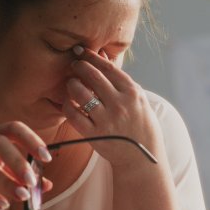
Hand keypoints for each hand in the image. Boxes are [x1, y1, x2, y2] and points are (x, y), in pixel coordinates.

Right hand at [0, 121, 52, 209]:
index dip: (32, 140)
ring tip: (22, 196)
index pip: (15, 128)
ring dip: (6, 182)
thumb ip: (22, 176)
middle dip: (18, 162)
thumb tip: (46, 186)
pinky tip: (2, 204)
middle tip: (31, 181)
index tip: (46, 157)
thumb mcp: (1, 170)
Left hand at [62, 47, 162, 166]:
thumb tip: (102, 57)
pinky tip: (68, 103)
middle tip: (73, 64)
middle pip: (93, 77)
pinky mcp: (95, 135)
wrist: (142, 158)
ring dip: (72, 85)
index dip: (92, 57)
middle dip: (80, 67)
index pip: (108, 68)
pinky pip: (74, 115)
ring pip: (81, 94)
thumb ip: (119, 79)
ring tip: (71, 84)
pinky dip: (67, 106)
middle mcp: (120, 104)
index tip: (82, 51)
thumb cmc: (139, 124)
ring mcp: (107, 120)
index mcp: (132, 93)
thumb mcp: (137, 99)